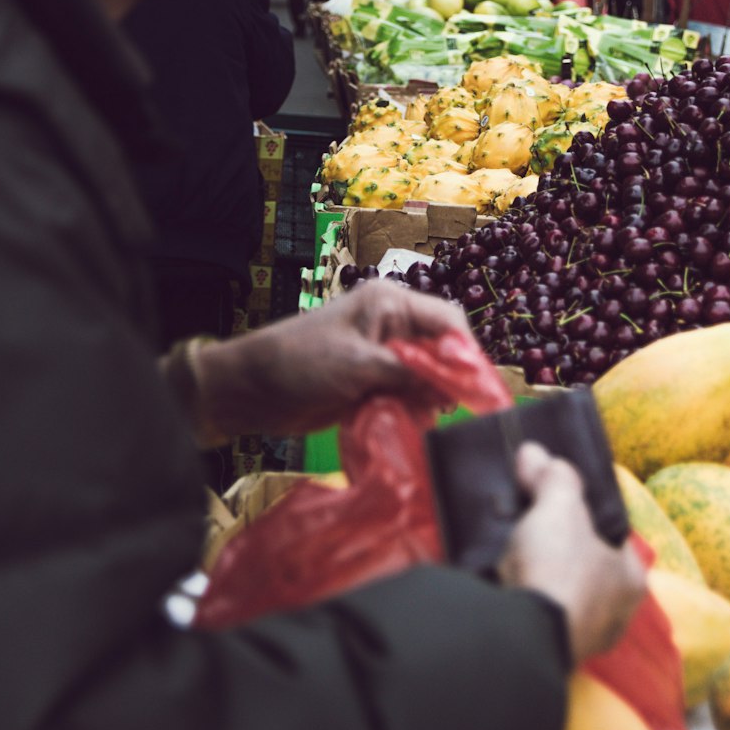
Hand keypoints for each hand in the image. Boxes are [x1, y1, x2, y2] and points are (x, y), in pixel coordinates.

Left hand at [193, 281, 472, 438]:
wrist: (252, 389)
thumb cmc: (300, 362)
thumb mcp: (358, 365)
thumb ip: (408, 372)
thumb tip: (452, 387)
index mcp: (389, 303)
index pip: (447, 320)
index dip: (467, 351)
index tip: (477, 388)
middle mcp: (390, 325)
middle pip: (440, 350)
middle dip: (447, 380)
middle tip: (447, 412)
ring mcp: (381, 354)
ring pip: (426, 377)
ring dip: (426, 400)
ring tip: (419, 420)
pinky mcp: (372, 381)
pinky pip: (406, 395)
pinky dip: (408, 411)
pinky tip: (404, 426)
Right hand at [498, 442, 645, 664]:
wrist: (520, 635)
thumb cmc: (560, 567)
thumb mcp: (560, 506)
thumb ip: (553, 477)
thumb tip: (535, 453)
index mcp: (631, 579)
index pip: (613, 532)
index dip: (586, 509)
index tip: (559, 494)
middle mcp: (615, 613)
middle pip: (582, 559)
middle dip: (557, 539)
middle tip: (530, 514)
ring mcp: (580, 636)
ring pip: (557, 585)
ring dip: (536, 564)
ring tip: (509, 536)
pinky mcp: (545, 647)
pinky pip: (535, 604)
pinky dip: (520, 587)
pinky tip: (499, 567)